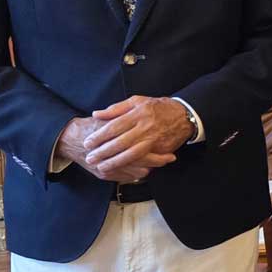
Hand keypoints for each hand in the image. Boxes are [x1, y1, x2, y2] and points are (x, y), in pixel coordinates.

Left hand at [77, 96, 192, 182]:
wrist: (184, 114)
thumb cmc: (157, 107)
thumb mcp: (137, 101)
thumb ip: (116, 108)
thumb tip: (97, 114)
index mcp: (137, 113)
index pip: (114, 126)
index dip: (99, 136)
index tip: (88, 142)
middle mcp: (145, 127)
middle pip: (120, 142)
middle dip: (103, 152)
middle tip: (90, 158)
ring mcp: (153, 140)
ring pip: (131, 154)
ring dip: (115, 162)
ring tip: (102, 167)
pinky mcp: (161, 149)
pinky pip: (144, 160)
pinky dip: (133, 166)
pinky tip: (122, 171)